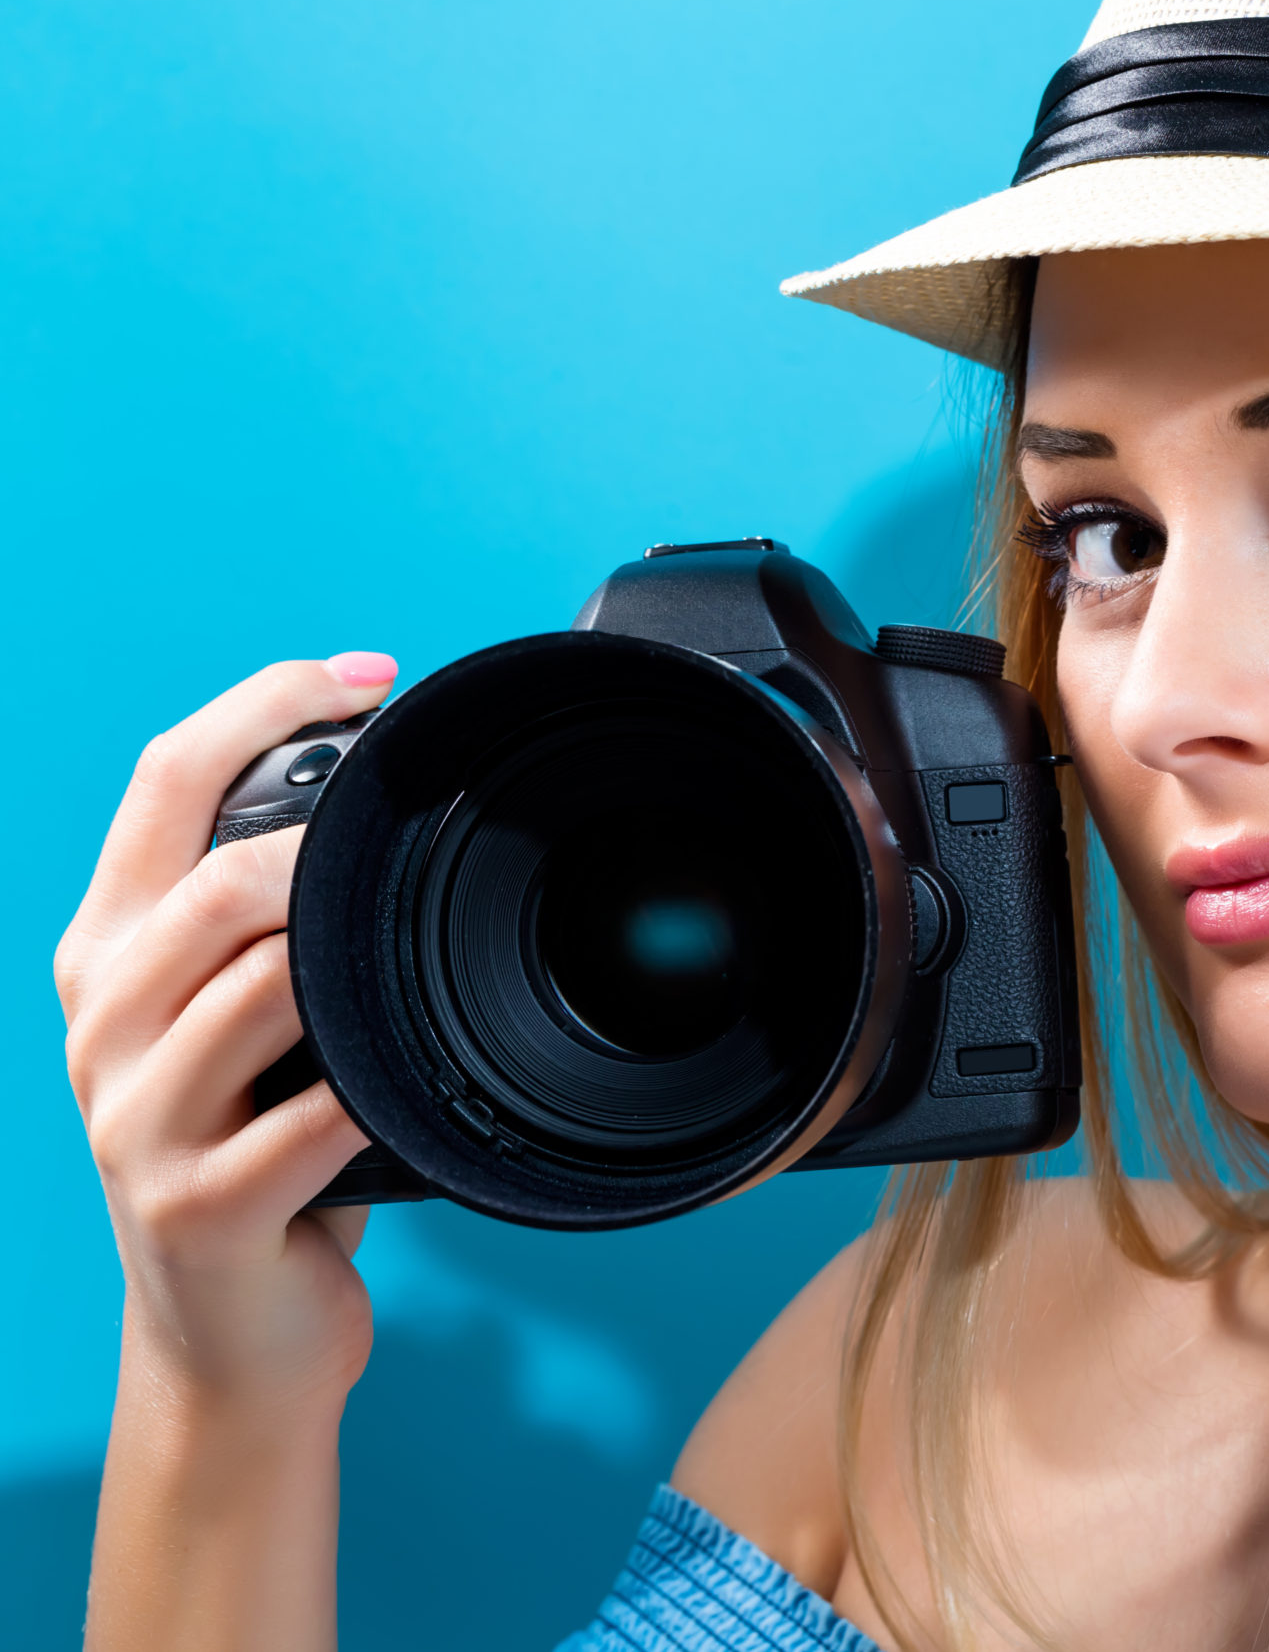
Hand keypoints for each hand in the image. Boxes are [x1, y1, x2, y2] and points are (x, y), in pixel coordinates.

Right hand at [59, 653, 399, 1408]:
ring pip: (264, 986)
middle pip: (217, 880)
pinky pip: (311, 1117)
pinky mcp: (199, 1205)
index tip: (372, 672)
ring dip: (358, 965)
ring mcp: (138, 1119)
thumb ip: (272, 923)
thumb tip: (389, 799)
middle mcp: (104, 1024)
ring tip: (422, 963)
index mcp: (110, 955)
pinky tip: (417, 1081)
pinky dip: (378, 1090)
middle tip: (421, 845)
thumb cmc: (265, 1155)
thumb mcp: (240, 1025)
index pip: (163, 778)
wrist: (230, 1339)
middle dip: (328, 848)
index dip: (266, 701)